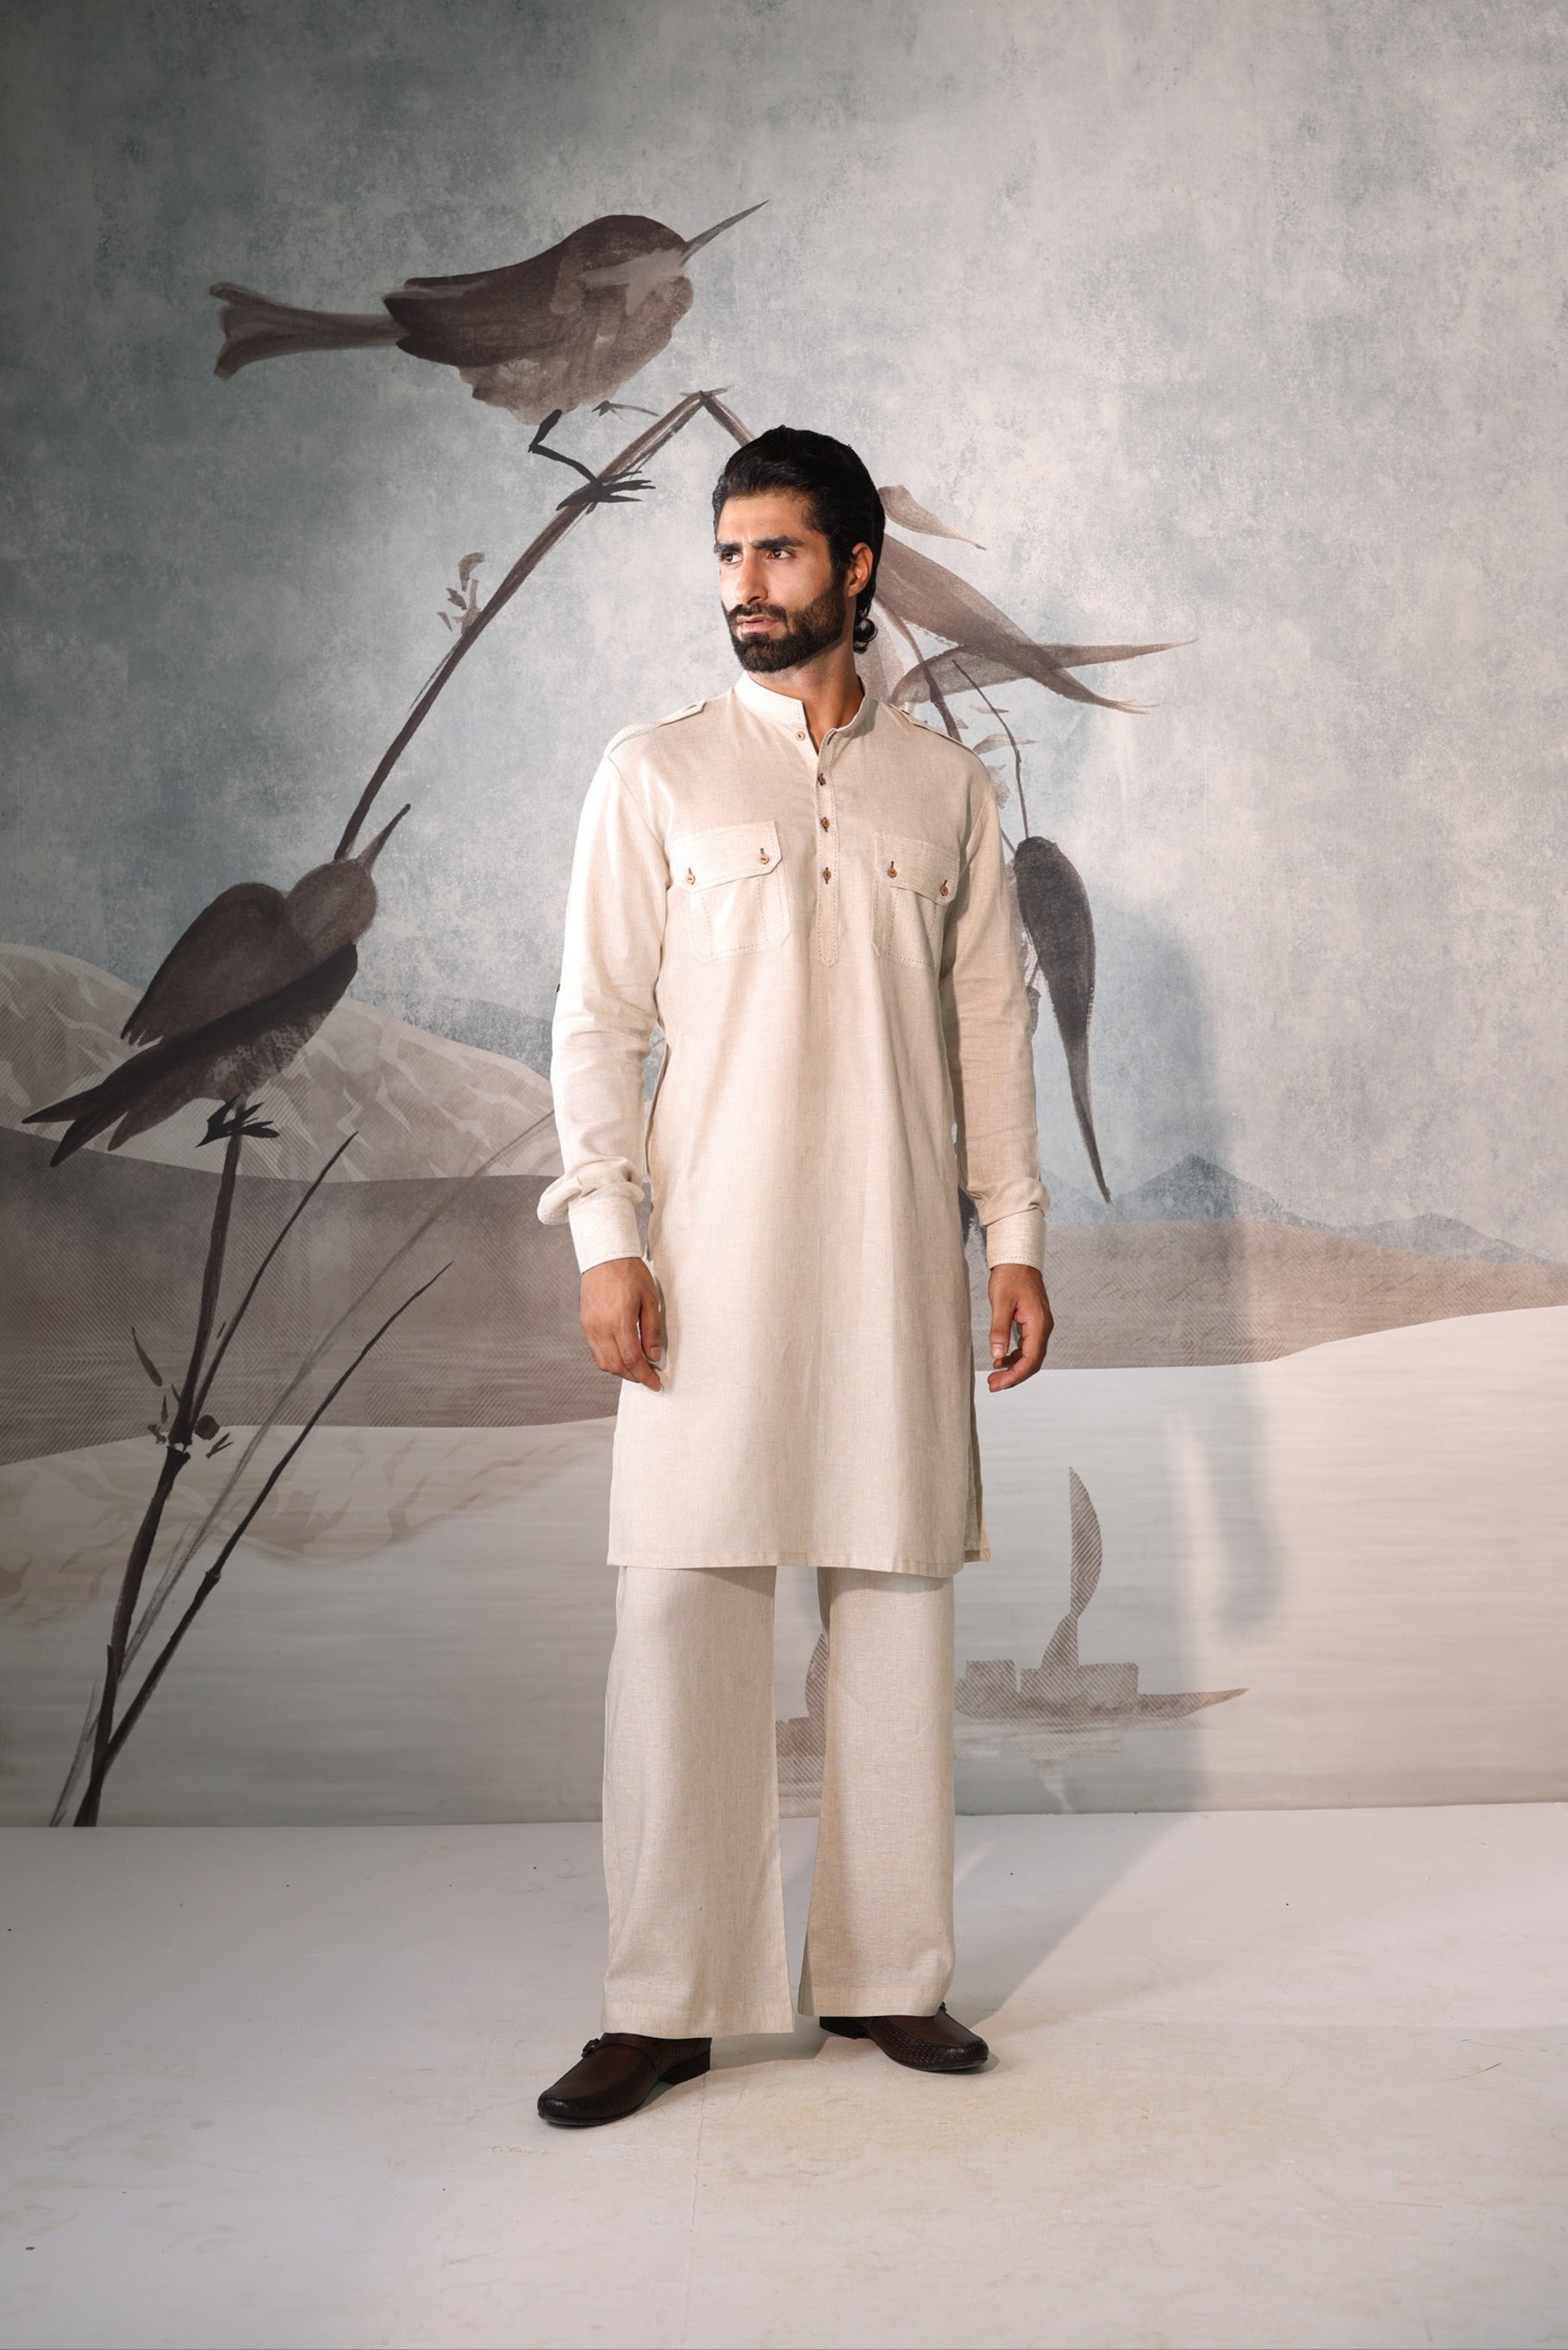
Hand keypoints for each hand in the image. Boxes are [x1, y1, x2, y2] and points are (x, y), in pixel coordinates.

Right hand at [579, 1257, 664, 1389]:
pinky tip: (621, 1355)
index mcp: (619, 1321)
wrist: (605, 1255)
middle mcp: (601, 1327)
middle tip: (648, 1378)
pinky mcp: (584, 1323)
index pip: (632, 1360)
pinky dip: (608, 1359)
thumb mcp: (650, 1299)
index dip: (645, 1376)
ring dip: (620, 1371)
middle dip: (634, 1377)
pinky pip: (595, 1351)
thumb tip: (653, 1355)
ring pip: (603, 1362)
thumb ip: (651, 1330)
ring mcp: (590, 1326)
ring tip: (636, 1368)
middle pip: (616, 1366)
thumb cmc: (630, 1272)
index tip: (655, 1383)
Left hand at [986, 1263, 1051, 1388]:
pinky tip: (1001, 1359)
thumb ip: (999, 1329)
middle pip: (1032, 1362)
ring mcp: (1039, 1325)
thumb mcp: (1000, 1303)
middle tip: (993, 1384)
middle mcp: (1043, 1327)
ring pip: (1030, 1356)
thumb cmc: (1010, 1276)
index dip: (1014, 1376)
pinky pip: (1027, 1346)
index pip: (1030, 1360)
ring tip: (995, 1375)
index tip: (997, 1383)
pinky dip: (1015, 1356)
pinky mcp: (1033, 1322)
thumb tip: (997, 1355)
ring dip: (1014, 1368)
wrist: (1018, 1258)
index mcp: (1038, 1324)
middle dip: (1013, 1376)